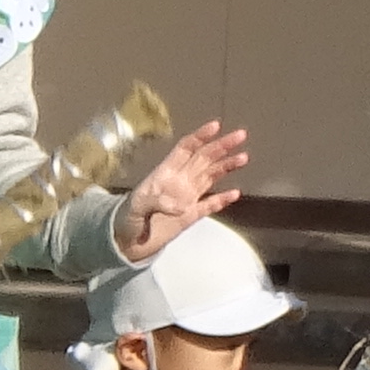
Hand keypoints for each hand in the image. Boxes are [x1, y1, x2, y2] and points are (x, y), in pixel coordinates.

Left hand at [111, 122, 255, 263]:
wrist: (125, 244)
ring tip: (243, 157)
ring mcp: (186, 197)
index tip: (216, 126)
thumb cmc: (125, 221)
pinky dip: (222, 199)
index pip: (185, 149)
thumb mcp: (134, 207)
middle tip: (241, 135)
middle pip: (203, 158)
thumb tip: (180, 205)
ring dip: (226, 166)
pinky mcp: (191, 216)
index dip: (199, 137)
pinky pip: (210, 205)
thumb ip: (155, 202)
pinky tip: (235, 193)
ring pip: (210, 177)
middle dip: (221, 146)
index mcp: (165, 174)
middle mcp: (179, 181)